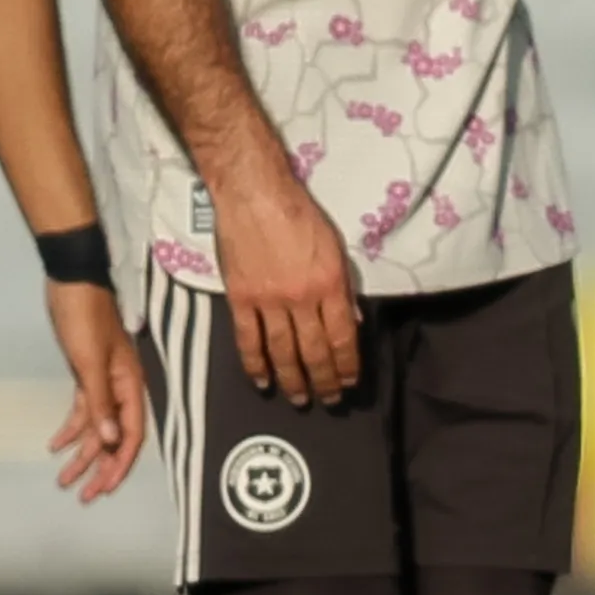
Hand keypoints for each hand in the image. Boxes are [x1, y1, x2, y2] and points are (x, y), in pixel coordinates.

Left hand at [44, 278, 150, 499]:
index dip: (118, 466)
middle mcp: (122, 388)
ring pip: (97, 428)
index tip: (102, 490)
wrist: (72, 279)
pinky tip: (56, 445)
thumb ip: (100, 403)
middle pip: (114, 438)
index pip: (130, 436)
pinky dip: (72, 429)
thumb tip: (109, 443)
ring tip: (63, 479)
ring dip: (82, 453)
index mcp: (130, 385)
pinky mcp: (88, 373)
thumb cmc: (83, 318)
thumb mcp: (89, 362)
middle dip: (99, 468)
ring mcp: (105, 381)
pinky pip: (84, 410)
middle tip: (82, 496)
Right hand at [212, 163, 362, 407]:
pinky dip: (255, 364)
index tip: (350, 381)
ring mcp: (269, 301)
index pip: (343, 337)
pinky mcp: (241, 298)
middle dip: (324, 381)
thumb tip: (353, 323)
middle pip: (314, 351)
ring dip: (292, 380)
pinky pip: (248, 339)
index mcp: (329, 284)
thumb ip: (344, 288)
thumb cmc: (299, 214)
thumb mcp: (335, 248)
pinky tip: (263, 381)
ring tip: (300, 398)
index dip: (347, 365)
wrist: (254, 194)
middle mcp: (301, 298)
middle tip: (329, 400)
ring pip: (282, 352)